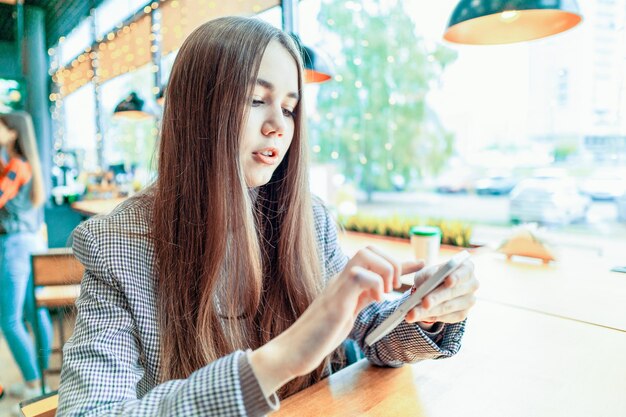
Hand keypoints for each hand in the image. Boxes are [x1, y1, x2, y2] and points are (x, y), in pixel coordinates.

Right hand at [249, 246, 423, 395]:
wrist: (293, 351)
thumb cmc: (319, 336)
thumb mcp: (348, 314)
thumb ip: (361, 300)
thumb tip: (378, 294)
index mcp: (346, 283)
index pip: (374, 261)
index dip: (399, 262)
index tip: (420, 265)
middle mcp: (341, 280)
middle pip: (369, 249)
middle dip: (391, 263)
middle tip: (395, 287)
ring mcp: (337, 287)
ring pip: (365, 255)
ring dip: (384, 270)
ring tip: (385, 292)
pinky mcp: (335, 300)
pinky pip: (359, 276)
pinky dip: (375, 284)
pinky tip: (376, 300)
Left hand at [405, 258, 478, 325]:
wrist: (435, 290)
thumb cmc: (432, 277)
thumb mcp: (427, 272)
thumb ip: (430, 274)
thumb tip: (431, 278)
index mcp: (466, 268)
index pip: (464, 272)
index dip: (456, 277)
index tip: (448, 282)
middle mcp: (472, 284)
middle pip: (453, 292)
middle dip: (437, 298)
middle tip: (424, 303)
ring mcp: (469, 300)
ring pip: (448, 307)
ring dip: (429, 311)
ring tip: (413, 314)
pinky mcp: (463, 314)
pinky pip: (447, 317)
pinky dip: (432, 317)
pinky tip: (420, 317)